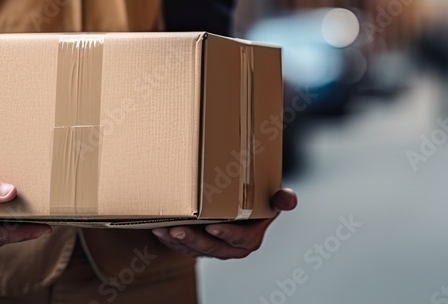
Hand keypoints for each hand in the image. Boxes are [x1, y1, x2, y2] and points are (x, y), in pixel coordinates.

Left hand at [152, 188, 296, 258]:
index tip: (212, 226)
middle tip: (178, 228)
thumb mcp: (270, 198)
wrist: (240, 205)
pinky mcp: (196, 246)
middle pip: (211, 247)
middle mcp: (230, 249)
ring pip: (193, 249)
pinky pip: (182, 246)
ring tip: (164, 229)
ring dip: (177, 240)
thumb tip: (289, 199)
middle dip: (193, 240)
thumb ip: (281, 199)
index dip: (226, 235)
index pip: (239, 240)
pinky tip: (158, 228)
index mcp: (249, 239)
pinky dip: (169, 238)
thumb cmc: (256, 201)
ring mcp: (212, 248)